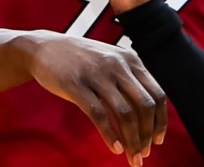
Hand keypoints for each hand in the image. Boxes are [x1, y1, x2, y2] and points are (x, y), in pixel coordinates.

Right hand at [23, 30, 168, 159]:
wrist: (43, 48)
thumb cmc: (80, 59)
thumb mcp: (110, 60)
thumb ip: (129, 80)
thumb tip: (149, 116)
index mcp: (130, 60)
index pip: (157, 95)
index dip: (160, 121)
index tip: (157, 140)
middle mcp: (116, 65)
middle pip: (144, 106)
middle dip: (147, 135)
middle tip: (143, 154)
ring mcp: (96, 74)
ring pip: (125, 114)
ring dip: (132, 140)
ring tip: (132, 157)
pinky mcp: (76, 85)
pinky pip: (100, 115)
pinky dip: (111, 136)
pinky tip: (115, 148)